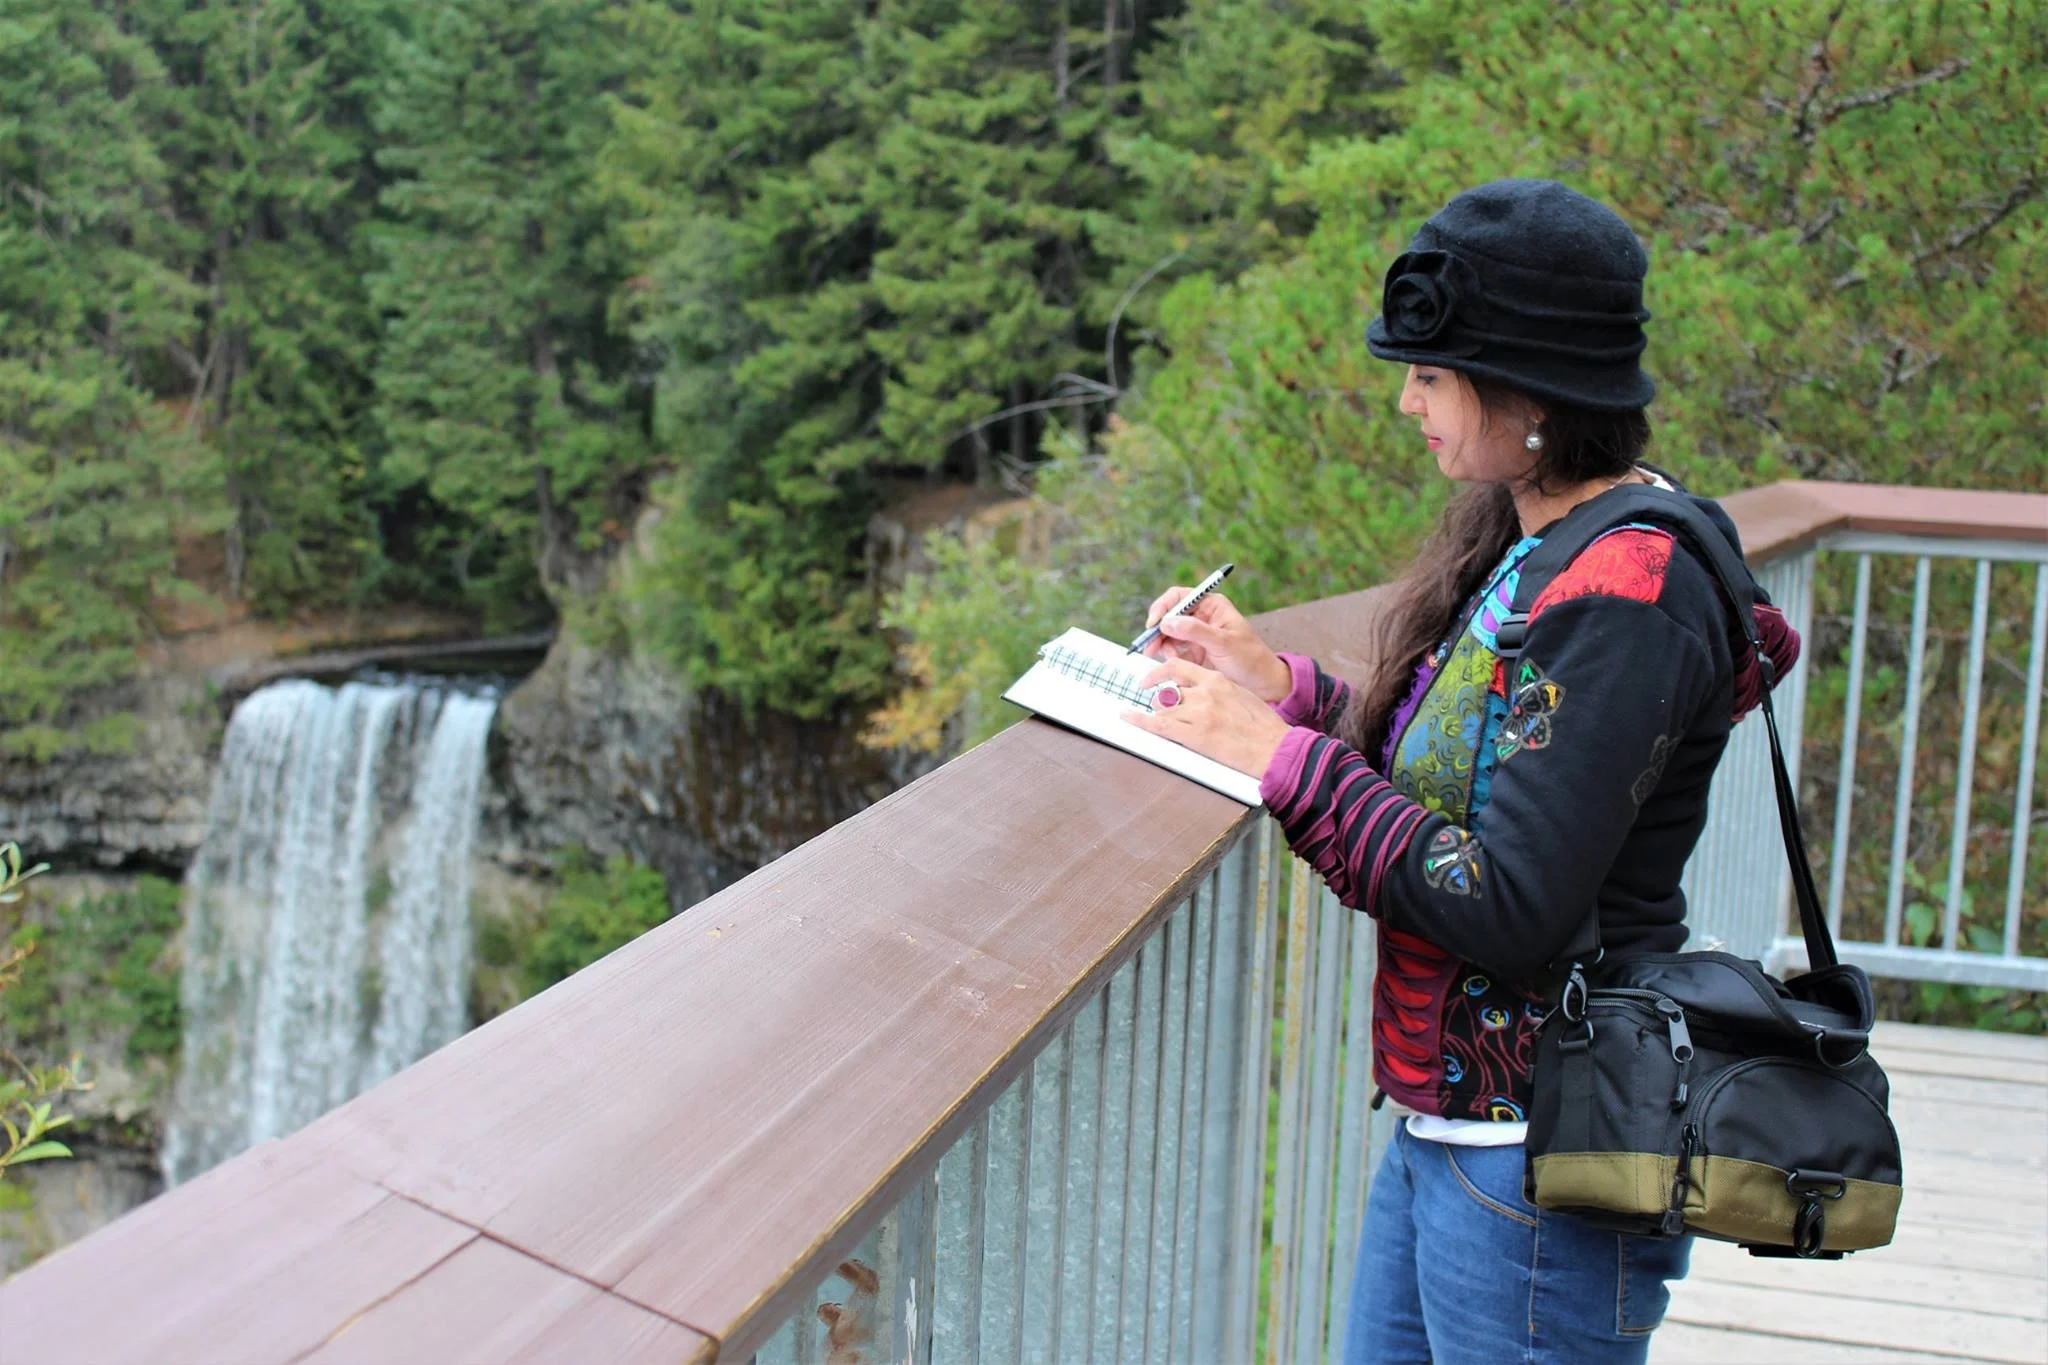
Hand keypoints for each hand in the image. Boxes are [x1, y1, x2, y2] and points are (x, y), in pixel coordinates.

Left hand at [1126, 658, 1292, 777]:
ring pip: (1162, 709)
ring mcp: (1198, 713)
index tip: (1149, 678)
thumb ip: (1218, 690)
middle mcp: (1204, 692)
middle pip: (1167, 691)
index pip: (1178, 667)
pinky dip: (1139, 721)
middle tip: (1159, 708)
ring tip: (1162, 723)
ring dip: (1158, 715)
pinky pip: (1158, 726)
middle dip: (1161, 702)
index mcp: (1216, 680)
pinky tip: (1127, 717)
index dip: (1158, 672)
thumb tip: (1199, 691)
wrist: (1274, 748)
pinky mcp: (1194, 735)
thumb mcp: (1240, 696)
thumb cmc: (1263, 727)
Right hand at [1140, 588, 1291, 701]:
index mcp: (1211, 605)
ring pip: (1168, 634)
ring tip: (1167, 659)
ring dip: (1163, 646)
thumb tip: (1167, 621)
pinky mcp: (1194, 651)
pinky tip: (1175, 665)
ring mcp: (1196, 634)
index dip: (1162, 607)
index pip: (1178, 597)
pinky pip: (1173, 650)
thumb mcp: (1223, 643)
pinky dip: (1170, 657)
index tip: (1154, 624)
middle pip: (1169, 616)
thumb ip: (1195, 631)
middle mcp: (1202, 616)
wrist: (1262, 683)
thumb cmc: (1250, 658)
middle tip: (1149, 647)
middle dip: (1158, 631)